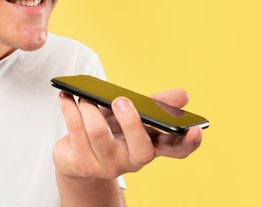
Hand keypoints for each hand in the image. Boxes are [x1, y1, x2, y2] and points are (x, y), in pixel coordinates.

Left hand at [53, 89, 202, 179]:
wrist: (75, 155)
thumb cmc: (109, 130)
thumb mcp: (131, 114)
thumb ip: (154, 104)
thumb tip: (183, 95)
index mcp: (149, 146)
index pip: (176, 150)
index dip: (188, 143)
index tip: (195, 129)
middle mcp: (131, 161)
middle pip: (141, 150)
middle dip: (131, 123)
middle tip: (121, 100)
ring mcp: (107, 166)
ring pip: (100, 135)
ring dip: (90, 109)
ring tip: (83, 96)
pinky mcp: (82, 164)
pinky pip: (76, 133)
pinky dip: (70, 109)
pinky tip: (66, 96)